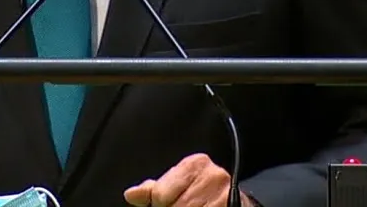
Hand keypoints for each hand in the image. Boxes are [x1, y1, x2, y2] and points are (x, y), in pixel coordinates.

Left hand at [123, 153, 251, 206]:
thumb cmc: (201, 193)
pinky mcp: (232, 205)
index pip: (160, 195)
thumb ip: (153, 190)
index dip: (160, 205)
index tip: (168, 204)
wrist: (236, 201)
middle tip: (183, 206)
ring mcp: (224, 194)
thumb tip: (131, 194)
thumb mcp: (176, 186)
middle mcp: (213, 175)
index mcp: (194, 164)